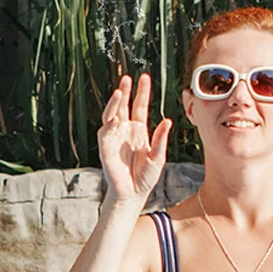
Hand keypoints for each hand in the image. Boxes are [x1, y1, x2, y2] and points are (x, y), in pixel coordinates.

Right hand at [97, 73, 170, 205]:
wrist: (133, 194)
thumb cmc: (145, 177)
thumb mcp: (158, 157)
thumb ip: (161, 139)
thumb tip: (167, 120)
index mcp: (138, 130)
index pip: (139, 106)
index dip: (141, 92)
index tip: (144, 77)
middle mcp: (125, 131)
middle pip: (123, 106)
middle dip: (125, 91)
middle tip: (127, 78)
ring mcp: (114, 138)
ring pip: (111, 115)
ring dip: (114, 103)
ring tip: (119, 91)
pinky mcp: (105, 148)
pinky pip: (105, 133)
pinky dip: (109, 124)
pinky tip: (115, 117)